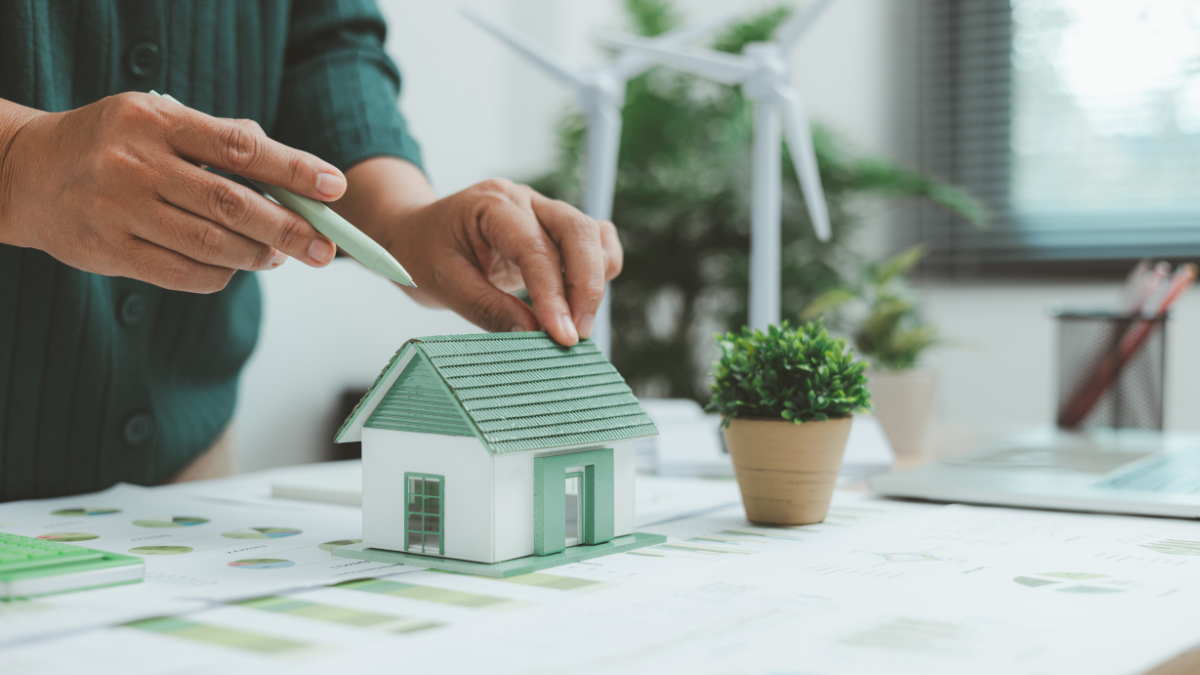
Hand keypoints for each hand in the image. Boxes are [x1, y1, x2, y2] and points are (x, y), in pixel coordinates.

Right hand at [0, 93, 346, 291]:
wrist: (26, 173)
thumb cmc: (113, 144)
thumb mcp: (158, 120)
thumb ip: (218, 137)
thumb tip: (285, 164)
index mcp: (156, 122)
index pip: (239, 147)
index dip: (293, 169)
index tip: (335, 187)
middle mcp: (135, 163)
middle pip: (231, 204)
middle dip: (288, 228)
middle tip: (324, 247)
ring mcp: (118, 210)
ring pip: (211, 245)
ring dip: (257, 256)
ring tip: (280, 255)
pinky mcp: (107, 251)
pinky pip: (183, 274)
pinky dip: (221, 275)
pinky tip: (236, 268)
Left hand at [374, 176, 621, 346]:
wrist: (416, 235)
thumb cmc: (423, 253)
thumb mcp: (444, 284)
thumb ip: (489, 309)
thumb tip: (532, 335)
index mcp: (493, 204)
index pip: (536, 248)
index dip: (553, 295)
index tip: (562, 336)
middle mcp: (525, 200)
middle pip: (578, 232)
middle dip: (585, 287)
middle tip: (576, 336)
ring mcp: (545, 211)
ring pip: (593, 236)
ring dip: (594, 281)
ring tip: (577, 324)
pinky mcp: (556, 229)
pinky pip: (596, 242)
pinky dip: (599, 270)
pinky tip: (581, 302)